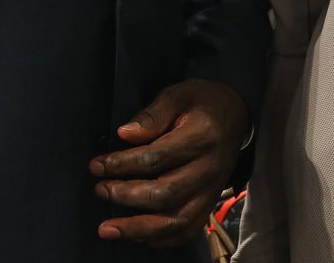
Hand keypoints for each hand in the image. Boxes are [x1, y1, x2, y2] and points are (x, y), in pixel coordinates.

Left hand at [89, 79, 249, 246]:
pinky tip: (135, 235)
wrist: (235, 117)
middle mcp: (209, 169)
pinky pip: (186, 231)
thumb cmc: (202, 103)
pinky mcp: (209, 204)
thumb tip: (124, 134)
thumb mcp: (178, 94)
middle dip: (126, 195)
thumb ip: (152, 115)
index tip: (98, 165)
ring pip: (175, 221)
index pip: (157, 158)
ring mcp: (211, 191)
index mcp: (201, 137)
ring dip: (138, 228)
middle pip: (165, 194)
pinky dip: (159, 239)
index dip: (123, 164)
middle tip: (100, 190)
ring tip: (108, 228)